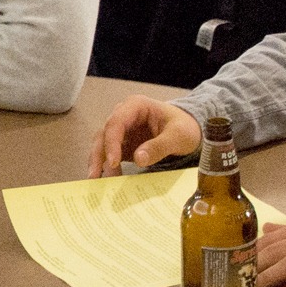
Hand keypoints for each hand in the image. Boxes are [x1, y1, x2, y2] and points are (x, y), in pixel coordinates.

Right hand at [86, 97, 201, 177]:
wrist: (190, 130)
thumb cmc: (185, 127)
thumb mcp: (178, 136)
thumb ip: (159, 146)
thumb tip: (139, 159)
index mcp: (136, 105)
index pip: (116, 123)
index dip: (111, 142)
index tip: (113, 162)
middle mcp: (124, 115)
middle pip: (104, 134)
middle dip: (99, 155)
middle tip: (96, 176)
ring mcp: (122, 130)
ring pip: (102, 145)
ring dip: (99, 162)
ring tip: (98, 180)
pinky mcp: (123, 144)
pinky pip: (110, 155)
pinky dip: (107, 166)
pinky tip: (108, 179)